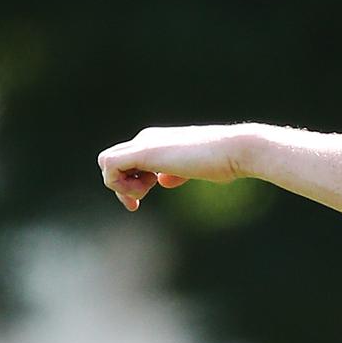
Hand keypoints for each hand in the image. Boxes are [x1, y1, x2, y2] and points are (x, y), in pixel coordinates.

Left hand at [97, 124, 252, 210]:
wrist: (236, 150)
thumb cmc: (225, 161)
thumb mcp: (198, 170)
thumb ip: (177, 174)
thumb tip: (164, 181)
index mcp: (159, 142)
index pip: (126, 159)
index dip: (128, 182)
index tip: (142, 199)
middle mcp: (148, 139)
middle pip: (111, 160)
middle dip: (120, 186)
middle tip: (136, 204)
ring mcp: (145, 143)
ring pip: (106, 162)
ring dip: (119, 186)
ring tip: (142, 196)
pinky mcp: (144, 152)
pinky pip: (110, 167)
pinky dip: (119, 185)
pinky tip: (142, 193)